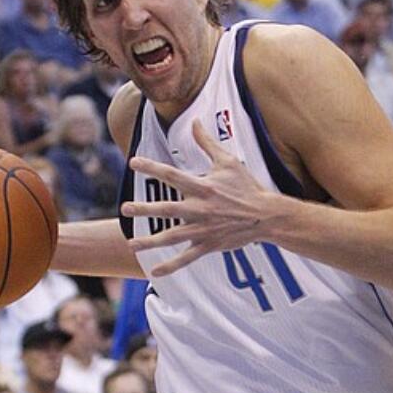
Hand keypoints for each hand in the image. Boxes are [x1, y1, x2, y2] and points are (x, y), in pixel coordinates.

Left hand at [122, 120, 275, 273]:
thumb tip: (195, 121)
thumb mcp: (228, 161)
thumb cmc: (247, 187)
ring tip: (132, 243)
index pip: (172, 175)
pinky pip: (187, 258)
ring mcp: (204, 229)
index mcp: (203, 187)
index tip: (133, 162)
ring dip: (151, 241)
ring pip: (173, 237)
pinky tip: (155, 271)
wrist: (266, 217)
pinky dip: (171, 266)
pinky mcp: (209, 245)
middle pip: (168, 209)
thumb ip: (207, 142)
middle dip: (145, 209)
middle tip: (126, 209)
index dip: (152, 167)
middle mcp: (201, 209)